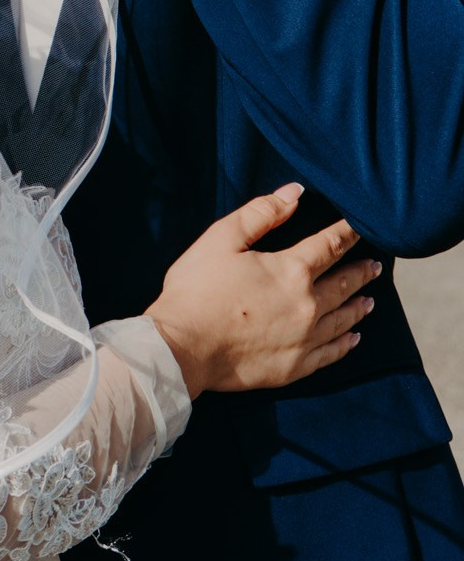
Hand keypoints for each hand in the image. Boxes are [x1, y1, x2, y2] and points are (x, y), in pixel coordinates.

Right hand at [146, 185, 377, 399]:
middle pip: (343, 283)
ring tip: (370, 300)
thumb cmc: (197, 289)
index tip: (360, 225)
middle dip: (360, 271)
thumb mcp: (221, 239)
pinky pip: (332, 354)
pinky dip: (346, 344)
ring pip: (343, 319)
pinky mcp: (295, 367)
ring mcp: (304, 339)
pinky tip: (353, 338)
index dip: (346, 232)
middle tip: (375, 265)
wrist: (184, 348)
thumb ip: (260, 214)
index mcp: (290, 270)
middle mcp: (307, 305)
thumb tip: (294, 193)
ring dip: (358, 305)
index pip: (329, 245)